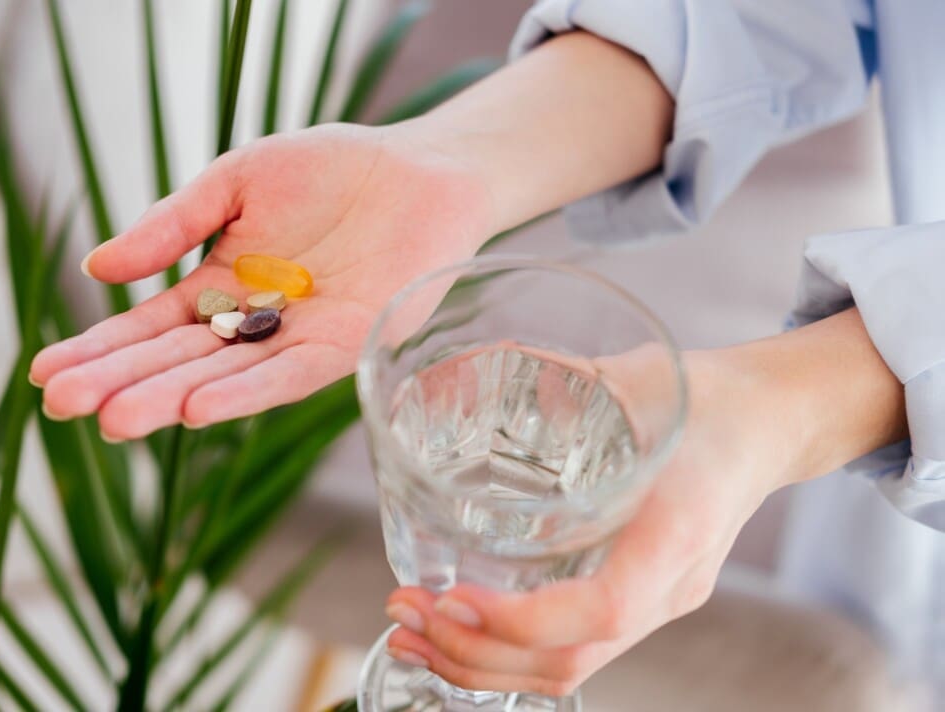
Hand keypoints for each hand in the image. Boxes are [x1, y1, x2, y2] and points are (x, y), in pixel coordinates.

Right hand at [30, 124, 492, 438]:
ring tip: (115, 420)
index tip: (45, 375)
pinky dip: (246, 391)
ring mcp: (297, 339)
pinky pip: (289, 375)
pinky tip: (198, 408)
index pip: (150, 327)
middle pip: (178, 360)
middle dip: (122, 382)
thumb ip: (173, 224)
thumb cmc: (329, 169)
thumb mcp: (236, 182)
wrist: (418, 170)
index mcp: (221, 284)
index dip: (100, 349)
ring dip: (170, 398)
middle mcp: (253, 323)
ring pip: (225, 376)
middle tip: (63, 408)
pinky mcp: (346, 346)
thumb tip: (96, 268)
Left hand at [383, 347, 803, 695]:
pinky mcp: (643, 601)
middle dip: (471, 650)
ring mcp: (660, 602)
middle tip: (404, 610)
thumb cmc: (707, 396)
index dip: (521, 618)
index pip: (604, 608)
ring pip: (567, 670)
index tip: (452, 596)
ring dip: (479, 663)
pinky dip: (507, 655)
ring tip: (411, 635)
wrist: (766, 422)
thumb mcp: (638, 378)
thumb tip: (466, 366)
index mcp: (678, 529)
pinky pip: (573, 653)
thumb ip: (560, 380)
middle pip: (569, 660)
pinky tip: (458, 634)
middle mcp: (671, 583)